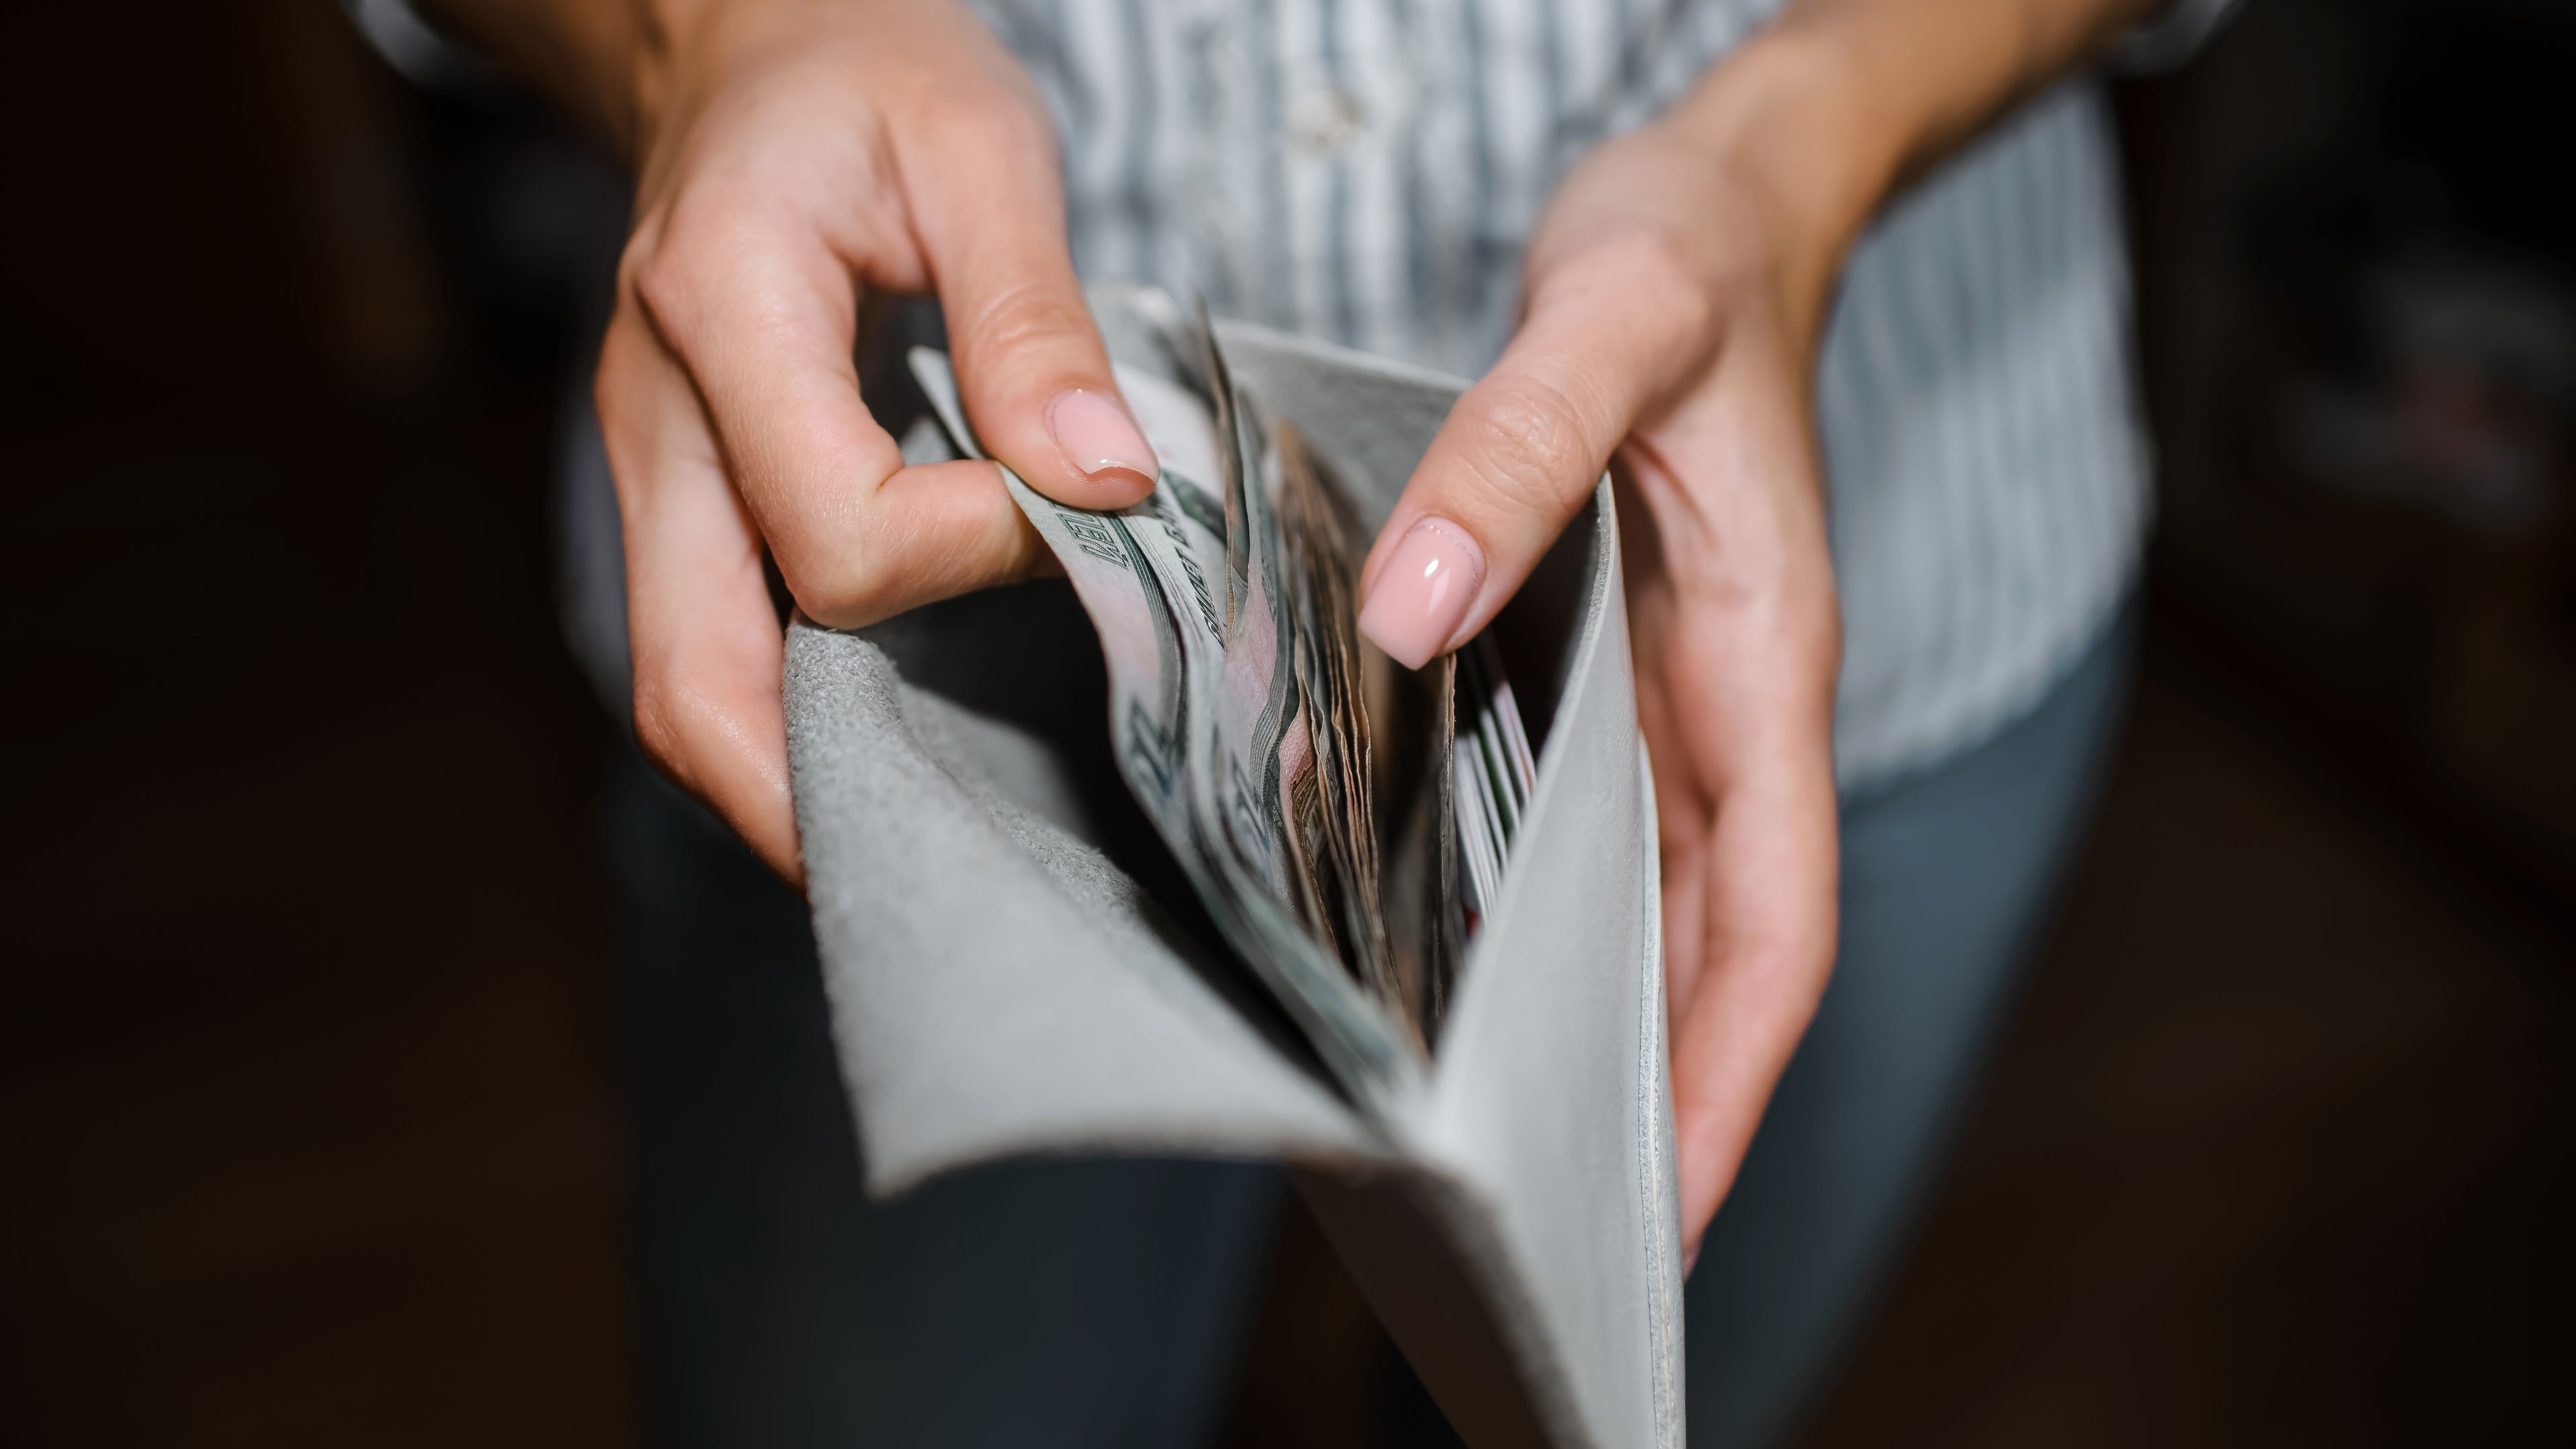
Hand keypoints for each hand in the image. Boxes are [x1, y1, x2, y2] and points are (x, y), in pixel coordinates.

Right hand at [594, 0, 1159, 880]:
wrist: (748, 44)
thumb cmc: (863, 71)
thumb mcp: (976, 144)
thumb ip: (1035, 318)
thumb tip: (1103, 487)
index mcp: (721, 313)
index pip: (840, 536)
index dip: (974, 556)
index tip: (1078, 509)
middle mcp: (656, 420)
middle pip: (691, 685)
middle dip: (827, 798)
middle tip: (980, 853)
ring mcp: (652, 472)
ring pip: (683, 695)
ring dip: (796, 789)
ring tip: (937, 836)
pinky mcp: (680, 498)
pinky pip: (710, 653)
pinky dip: (791, 726)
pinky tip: (893, 745)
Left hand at [1356, 80, 1847, 1260]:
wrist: (1713, 198)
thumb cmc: (1690, 255)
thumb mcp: (1608, 322)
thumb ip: (1513, 455)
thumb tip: (1415, 611)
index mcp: (1769, 665)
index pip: (1780, 921)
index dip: (1736, 1075)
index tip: (1671, 1202)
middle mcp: (1730, 707)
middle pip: (1711, 950)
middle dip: (1654, 1095)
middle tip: (1540, 1217)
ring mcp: (1674, 694)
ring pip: (1648, 903)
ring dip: (1591, 1021)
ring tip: (1482, 1136)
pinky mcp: (1613, 663)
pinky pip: (1588, 822)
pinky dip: (1540, 909)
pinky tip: (1450, 956)